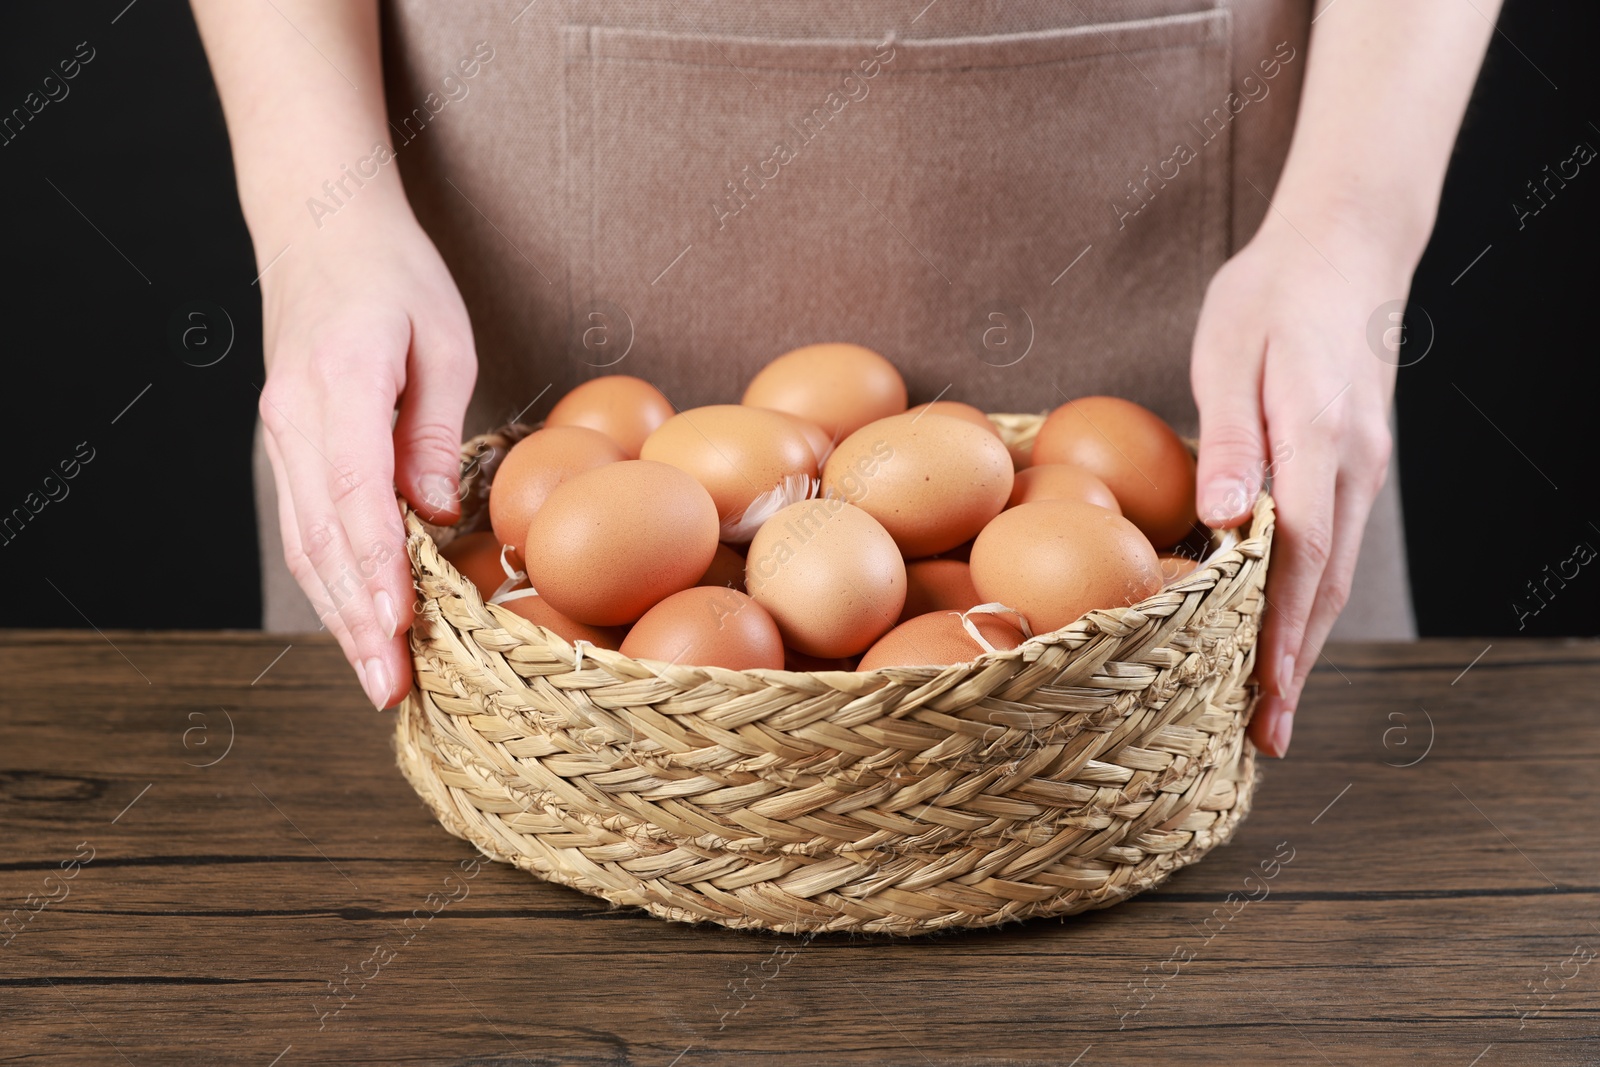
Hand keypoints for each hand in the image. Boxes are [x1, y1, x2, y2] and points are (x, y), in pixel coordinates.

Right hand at [257, 202, 475, 708]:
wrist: (320, 228)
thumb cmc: (395, 276)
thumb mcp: (444, 340)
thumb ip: (435, 430)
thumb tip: (437, 513)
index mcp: (339, 383)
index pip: (355, 497)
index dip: (380, 571)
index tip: (403, 629)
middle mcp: (295, 417)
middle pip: (323, 539)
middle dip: (358, 621)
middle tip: (392, 689)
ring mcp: (280, 433)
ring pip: (306, 543)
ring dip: (339, 615)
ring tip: (376, 676)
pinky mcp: (286, 444)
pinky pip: (305, 525)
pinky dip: (330, 580)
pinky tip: (357, 621)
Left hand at [1190, 207, 1405, 756]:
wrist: (1343, 247)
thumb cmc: (1271, 294)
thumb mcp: (1230, 353)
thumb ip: (1230, 438)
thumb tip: (1224, 520)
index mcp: (1319, 437)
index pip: (1300, 558)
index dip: (1279, 635)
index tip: (1262, 697)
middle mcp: (1354, 463)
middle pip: (1327, 585)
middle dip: (1296, 665)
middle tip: (1268, 737)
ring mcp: (1362, 466)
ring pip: (1335, 572)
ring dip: (1306, 641)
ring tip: (1275, 704)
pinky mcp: (1353, 462)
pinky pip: (1334, 545)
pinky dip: (1312, 598)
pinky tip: (1285, 627)